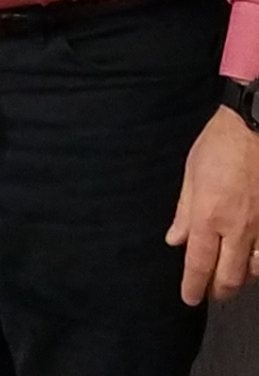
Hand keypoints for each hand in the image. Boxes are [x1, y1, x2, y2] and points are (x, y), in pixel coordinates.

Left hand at [166, 104, 258, 302]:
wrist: (256, 126)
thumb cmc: (219, 145)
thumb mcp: (191, 172)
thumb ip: (184, 211)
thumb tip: (174, 240)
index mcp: (209, 215)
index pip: (199, 262)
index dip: (193, 286)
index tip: (189, 298)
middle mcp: (237, 228)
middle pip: (230, 277)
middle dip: (218, 290)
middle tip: (209, 292)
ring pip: (254, 271)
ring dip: (240, 279)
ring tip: (229, 276)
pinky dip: (258, 264)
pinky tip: (251, 261)